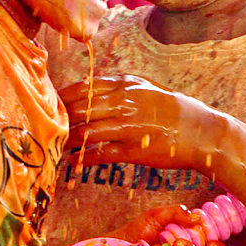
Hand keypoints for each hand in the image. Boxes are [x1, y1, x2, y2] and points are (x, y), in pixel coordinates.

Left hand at [61, 74, 218, 170]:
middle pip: (80, 109)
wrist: (198, 131)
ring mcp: (127, 126)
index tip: (50, 101)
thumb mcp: (145, 87)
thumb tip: (92, 87)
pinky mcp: (132, 150)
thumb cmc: (171, 108)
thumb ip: (119, 86)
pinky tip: (75, 160)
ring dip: (69, 139)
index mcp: (125, 85)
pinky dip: (84, 157)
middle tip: (46, 125)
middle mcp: (123, 103)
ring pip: (86, 131)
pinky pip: (101, 154)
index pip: (84, 88)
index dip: (63, 95)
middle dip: (61, 118)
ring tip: (57, 144)